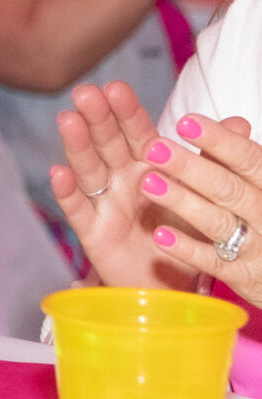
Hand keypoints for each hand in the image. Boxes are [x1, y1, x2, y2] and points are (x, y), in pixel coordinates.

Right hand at [47, 81, 195, 291]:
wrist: (172, 284)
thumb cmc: (184, 233)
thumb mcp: (204, 195)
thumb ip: (215, 158)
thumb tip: (240, 122)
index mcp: (150, 166)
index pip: (137, 132)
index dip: (127, 111)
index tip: (116, 87)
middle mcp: (123, 179)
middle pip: (108, 144)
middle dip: (97, 118)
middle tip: (86, 94)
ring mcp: (105, 202)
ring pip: (89, 169)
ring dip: (77, 145)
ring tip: (68, 121)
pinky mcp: (93, 231)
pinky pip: (78, 209)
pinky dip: (66, 191)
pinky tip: (58, 173)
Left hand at [138, 109, 261, 306]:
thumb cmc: (261, 217)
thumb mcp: (256, 186)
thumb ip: (238, 159)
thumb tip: (234, 122)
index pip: (249, 159)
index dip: (219, 141)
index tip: (186, 122)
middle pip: (229, 188)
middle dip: (191, 168)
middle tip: (153, 148)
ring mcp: (257, 247)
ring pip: (219, 223)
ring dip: (183, 202)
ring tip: (148, 183)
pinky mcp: (243, 276)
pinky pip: (214, 262)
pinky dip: (188, 249)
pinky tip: (160, 235)